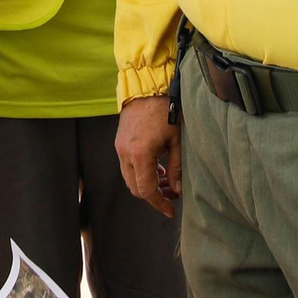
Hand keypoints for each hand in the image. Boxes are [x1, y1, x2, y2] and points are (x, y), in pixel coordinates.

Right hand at [116, 96, 180, 218]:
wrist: (147, 86)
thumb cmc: (165, 110)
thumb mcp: (177, 140)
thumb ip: (177, 167)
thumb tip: (178, 190)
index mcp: (140, 155)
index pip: (146, 190)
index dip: (158, 203)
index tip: (170, 211)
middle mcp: (125, 154)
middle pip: (135, 188)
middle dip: (153, 195)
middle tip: (172, 194)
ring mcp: (120, 148)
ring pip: (130, 177)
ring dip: (146, 183)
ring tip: (166, 179)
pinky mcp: (119, 142)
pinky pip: (127, 165)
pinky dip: (141, 171)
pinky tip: (157, 165)